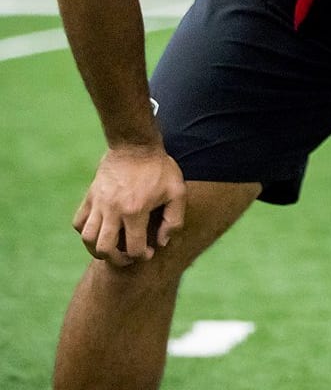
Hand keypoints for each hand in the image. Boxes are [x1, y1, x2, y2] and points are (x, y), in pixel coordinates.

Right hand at [72, 143, 185, 265]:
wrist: (136, 145)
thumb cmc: (160, 169)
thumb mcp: (177, 192)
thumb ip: (174, 220)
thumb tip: (161, 242)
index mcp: (135, 210)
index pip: (132, 248)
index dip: (141, 256)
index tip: (148, 252)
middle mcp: (113, 210)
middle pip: (104, 249)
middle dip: (117, 259)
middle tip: (128, 255)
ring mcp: (98, 203)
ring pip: (87, 238)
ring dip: (98, 249)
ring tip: (112, 247)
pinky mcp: (90, 196)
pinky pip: (78, 222)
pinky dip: (86, 231)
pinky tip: (101, 230)